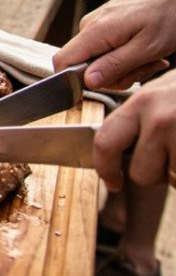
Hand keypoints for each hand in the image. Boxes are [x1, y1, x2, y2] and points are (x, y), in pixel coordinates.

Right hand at [54, 0, 175, 88]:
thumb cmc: (168, 13)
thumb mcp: (147, 47)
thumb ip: (115, 65)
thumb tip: (87, 82)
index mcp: (94, 32)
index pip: (61, 62)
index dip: (74, 81)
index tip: (105, 85)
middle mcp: (89, 27)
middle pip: (84, 67)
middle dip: (115, 76)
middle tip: (146, 67)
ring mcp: (96, 25)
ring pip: (98, 61)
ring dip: (125, 67)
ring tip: (152, 58)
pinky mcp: (105, 25)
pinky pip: (106, 51)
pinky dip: (126, 57)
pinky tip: (146, 51)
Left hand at [93, 70, 175, 190]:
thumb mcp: (160, 92)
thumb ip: (137, 118)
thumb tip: (115, 149)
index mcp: (141, 103)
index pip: (106, 142)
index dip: (106, 169)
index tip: (112, 182)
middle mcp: (160, 119)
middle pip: (141, 172)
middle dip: (155, 174)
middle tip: (170, 160)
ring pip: (172, 179)